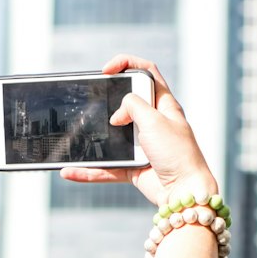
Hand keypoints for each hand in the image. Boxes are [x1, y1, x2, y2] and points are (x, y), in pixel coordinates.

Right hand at [60, 55, 218, 208]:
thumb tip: (117, 115)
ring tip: (77, 135)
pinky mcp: (134, 167)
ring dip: (94, 139)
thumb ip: (133, 106)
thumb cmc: (178, 154)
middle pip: (126, 102)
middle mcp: (153, 123)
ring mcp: (143, 145)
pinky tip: (71, 171)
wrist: (184, 193)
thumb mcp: (154, 120)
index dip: (127, 64)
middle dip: (108, 100)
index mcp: (164, 105)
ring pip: (112, 137)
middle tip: (92, 101)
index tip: (107, 70)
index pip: (147, 73)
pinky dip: (89, 171)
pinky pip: (107, 168)